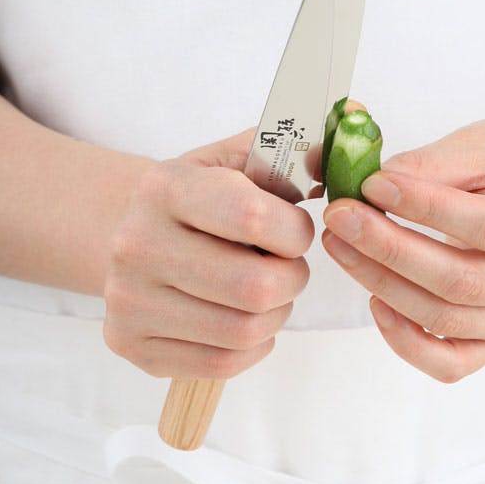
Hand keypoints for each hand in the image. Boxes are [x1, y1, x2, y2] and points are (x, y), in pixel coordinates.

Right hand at [103, 129, 313, 378]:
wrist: (128, 235)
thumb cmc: (199, 200)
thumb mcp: (235, 162)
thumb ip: (295, 148)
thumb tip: (357, 120)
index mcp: (165, 187)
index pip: (255, 217)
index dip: (295, 231)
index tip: (294, 231)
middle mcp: (136, 244)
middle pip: (255, 287)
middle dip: (291, 279)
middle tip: (287, 266)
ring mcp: (127, 302)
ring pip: (243, 331)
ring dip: (275, 313)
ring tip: (265, 290)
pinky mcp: (131, 345)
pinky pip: (222, 363)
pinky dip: (252, 344)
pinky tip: (243, 317)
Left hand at [322, 119, 484, 381]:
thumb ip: (432, 165)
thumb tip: (369, 186)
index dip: (423, 208)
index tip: (372, 185)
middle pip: (461, 281)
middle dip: (389, 248)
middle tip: (340, 217)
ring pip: (446, 319)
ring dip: (382, 283)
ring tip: (342, 245)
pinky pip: (449, 363)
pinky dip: (405, 341)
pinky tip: (375, 301)